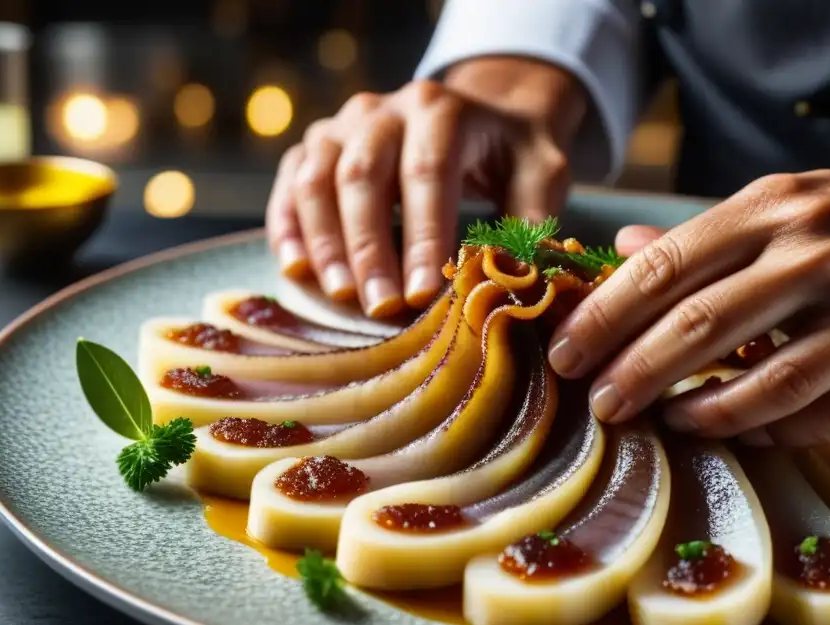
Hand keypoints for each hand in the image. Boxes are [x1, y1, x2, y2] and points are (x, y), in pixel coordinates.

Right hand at [265, 57, 585, 317]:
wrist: (481, 113)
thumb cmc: (512, 153)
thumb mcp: (541, 173)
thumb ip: (532, 218)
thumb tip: (518, 278)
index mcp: (440, 111)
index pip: (426, 173)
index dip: (422, 237)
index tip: (425, 295)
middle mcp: (382, 111)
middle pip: (362, 177)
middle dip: (368, 248)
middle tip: (379, 308)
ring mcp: (341, 126)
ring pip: (316, 179)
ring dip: (325, 242)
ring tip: (340, 296)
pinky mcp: (314, 147)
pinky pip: (289, 184)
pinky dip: (287, 227)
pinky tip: (297, 270)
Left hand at [549, 147, 829, 445]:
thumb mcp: (781, 203)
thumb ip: (701, 235)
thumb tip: (620, 248)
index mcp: (775, 208)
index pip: (666, 266)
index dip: (604, 317)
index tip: (564, 355)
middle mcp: (824, 254)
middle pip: (702, 325)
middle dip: (634, 373)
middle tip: (599, 405)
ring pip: (768, 383)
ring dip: (702, 412)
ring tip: (665, 420)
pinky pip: (826, 417)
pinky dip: (770, 432)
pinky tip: (737, 433)